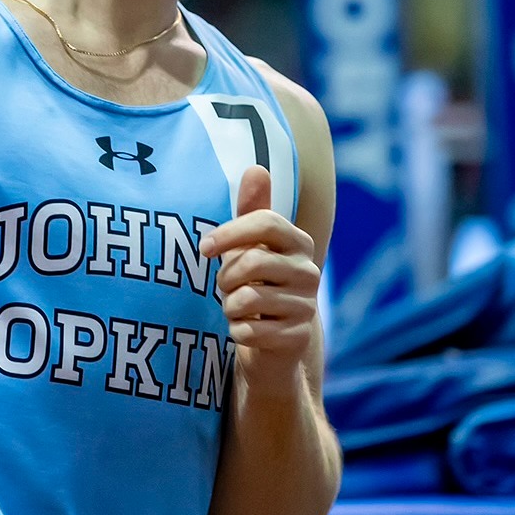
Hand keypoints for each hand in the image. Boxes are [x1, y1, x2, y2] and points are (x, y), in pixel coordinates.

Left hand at [200, 165, 321, 394]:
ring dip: (228, 307)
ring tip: (236, 310)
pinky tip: (244, 331)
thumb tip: (256, 168)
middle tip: (224, 288)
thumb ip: (252, 210)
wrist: (269, 346)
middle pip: (252, 261)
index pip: (265, 222)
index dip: (230, 233)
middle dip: (225, 278)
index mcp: (298, 243)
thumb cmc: (254, 286)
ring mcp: (307, 306)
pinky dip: (236, 332)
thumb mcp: (249, 247)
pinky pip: (250, 330)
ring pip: (247, 298)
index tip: (204, 248)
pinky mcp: (298, 338)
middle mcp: (309, 272)